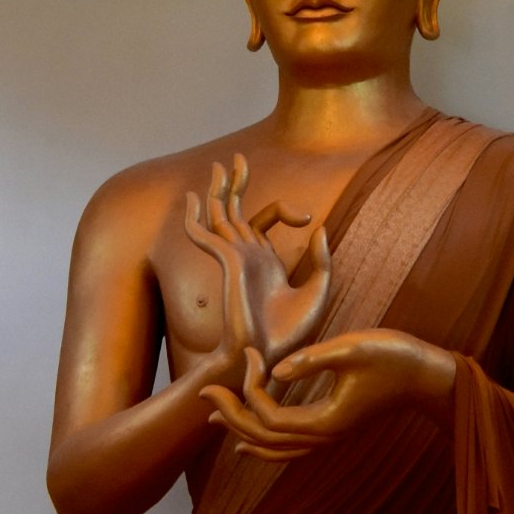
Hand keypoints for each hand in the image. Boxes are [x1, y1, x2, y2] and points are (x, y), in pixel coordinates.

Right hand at [183, 156, 330, 376]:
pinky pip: (207, 235)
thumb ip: (320, 261)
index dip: (282, 209)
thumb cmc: (291, 334)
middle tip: (234, 159)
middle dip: (235, 185)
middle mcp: (247, 256)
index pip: (264, 221)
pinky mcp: (227, 263)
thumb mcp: (317, 292)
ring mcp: (235, 258)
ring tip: (218, 167)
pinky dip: (196, 217)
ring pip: (221, 216)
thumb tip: (319, 227)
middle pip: (236, 211)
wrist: (271, 354)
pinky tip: (193, 199)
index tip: (305, 216)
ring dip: (218, 191)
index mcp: (266, 261)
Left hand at [203, 332, 455, 460]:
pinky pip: (288, 446)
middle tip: (203, 393)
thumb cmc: (393, 357)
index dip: (250, 387)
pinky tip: (250, 441)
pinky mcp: (331, 427)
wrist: (425, 376)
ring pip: (274, 448)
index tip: (249, 353)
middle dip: (231, 416)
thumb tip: (274, 369)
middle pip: (264, 438)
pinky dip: (264, 443)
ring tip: (215, 421)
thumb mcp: (353, 348)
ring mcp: (327, 436)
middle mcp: (322, 436)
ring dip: (242, 433)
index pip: (269, 415)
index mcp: (324, 420)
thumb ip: (313, 358)